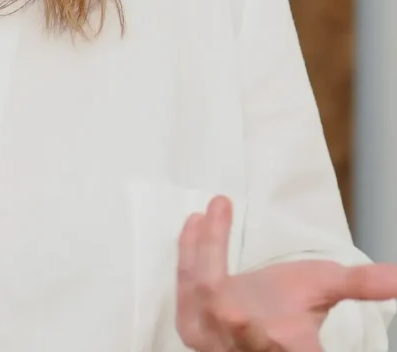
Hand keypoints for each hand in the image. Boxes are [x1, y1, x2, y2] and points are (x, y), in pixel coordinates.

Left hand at [176, 195, 396, 350]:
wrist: (257, 328)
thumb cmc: (292, 315)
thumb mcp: (322, 291)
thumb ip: (358, 284)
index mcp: (286, 347)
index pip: (280, 345)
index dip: (270, 339)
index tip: (263, 310)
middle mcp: (246, 344)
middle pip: (234, 319)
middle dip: (220, 266)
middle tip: (221, 214)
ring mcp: (211, 338)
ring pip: (202, 288)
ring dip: (206, 245)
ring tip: (215, 207)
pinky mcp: (189, 322)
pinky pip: (186, 281)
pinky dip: (190, 249)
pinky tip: (196, 220)